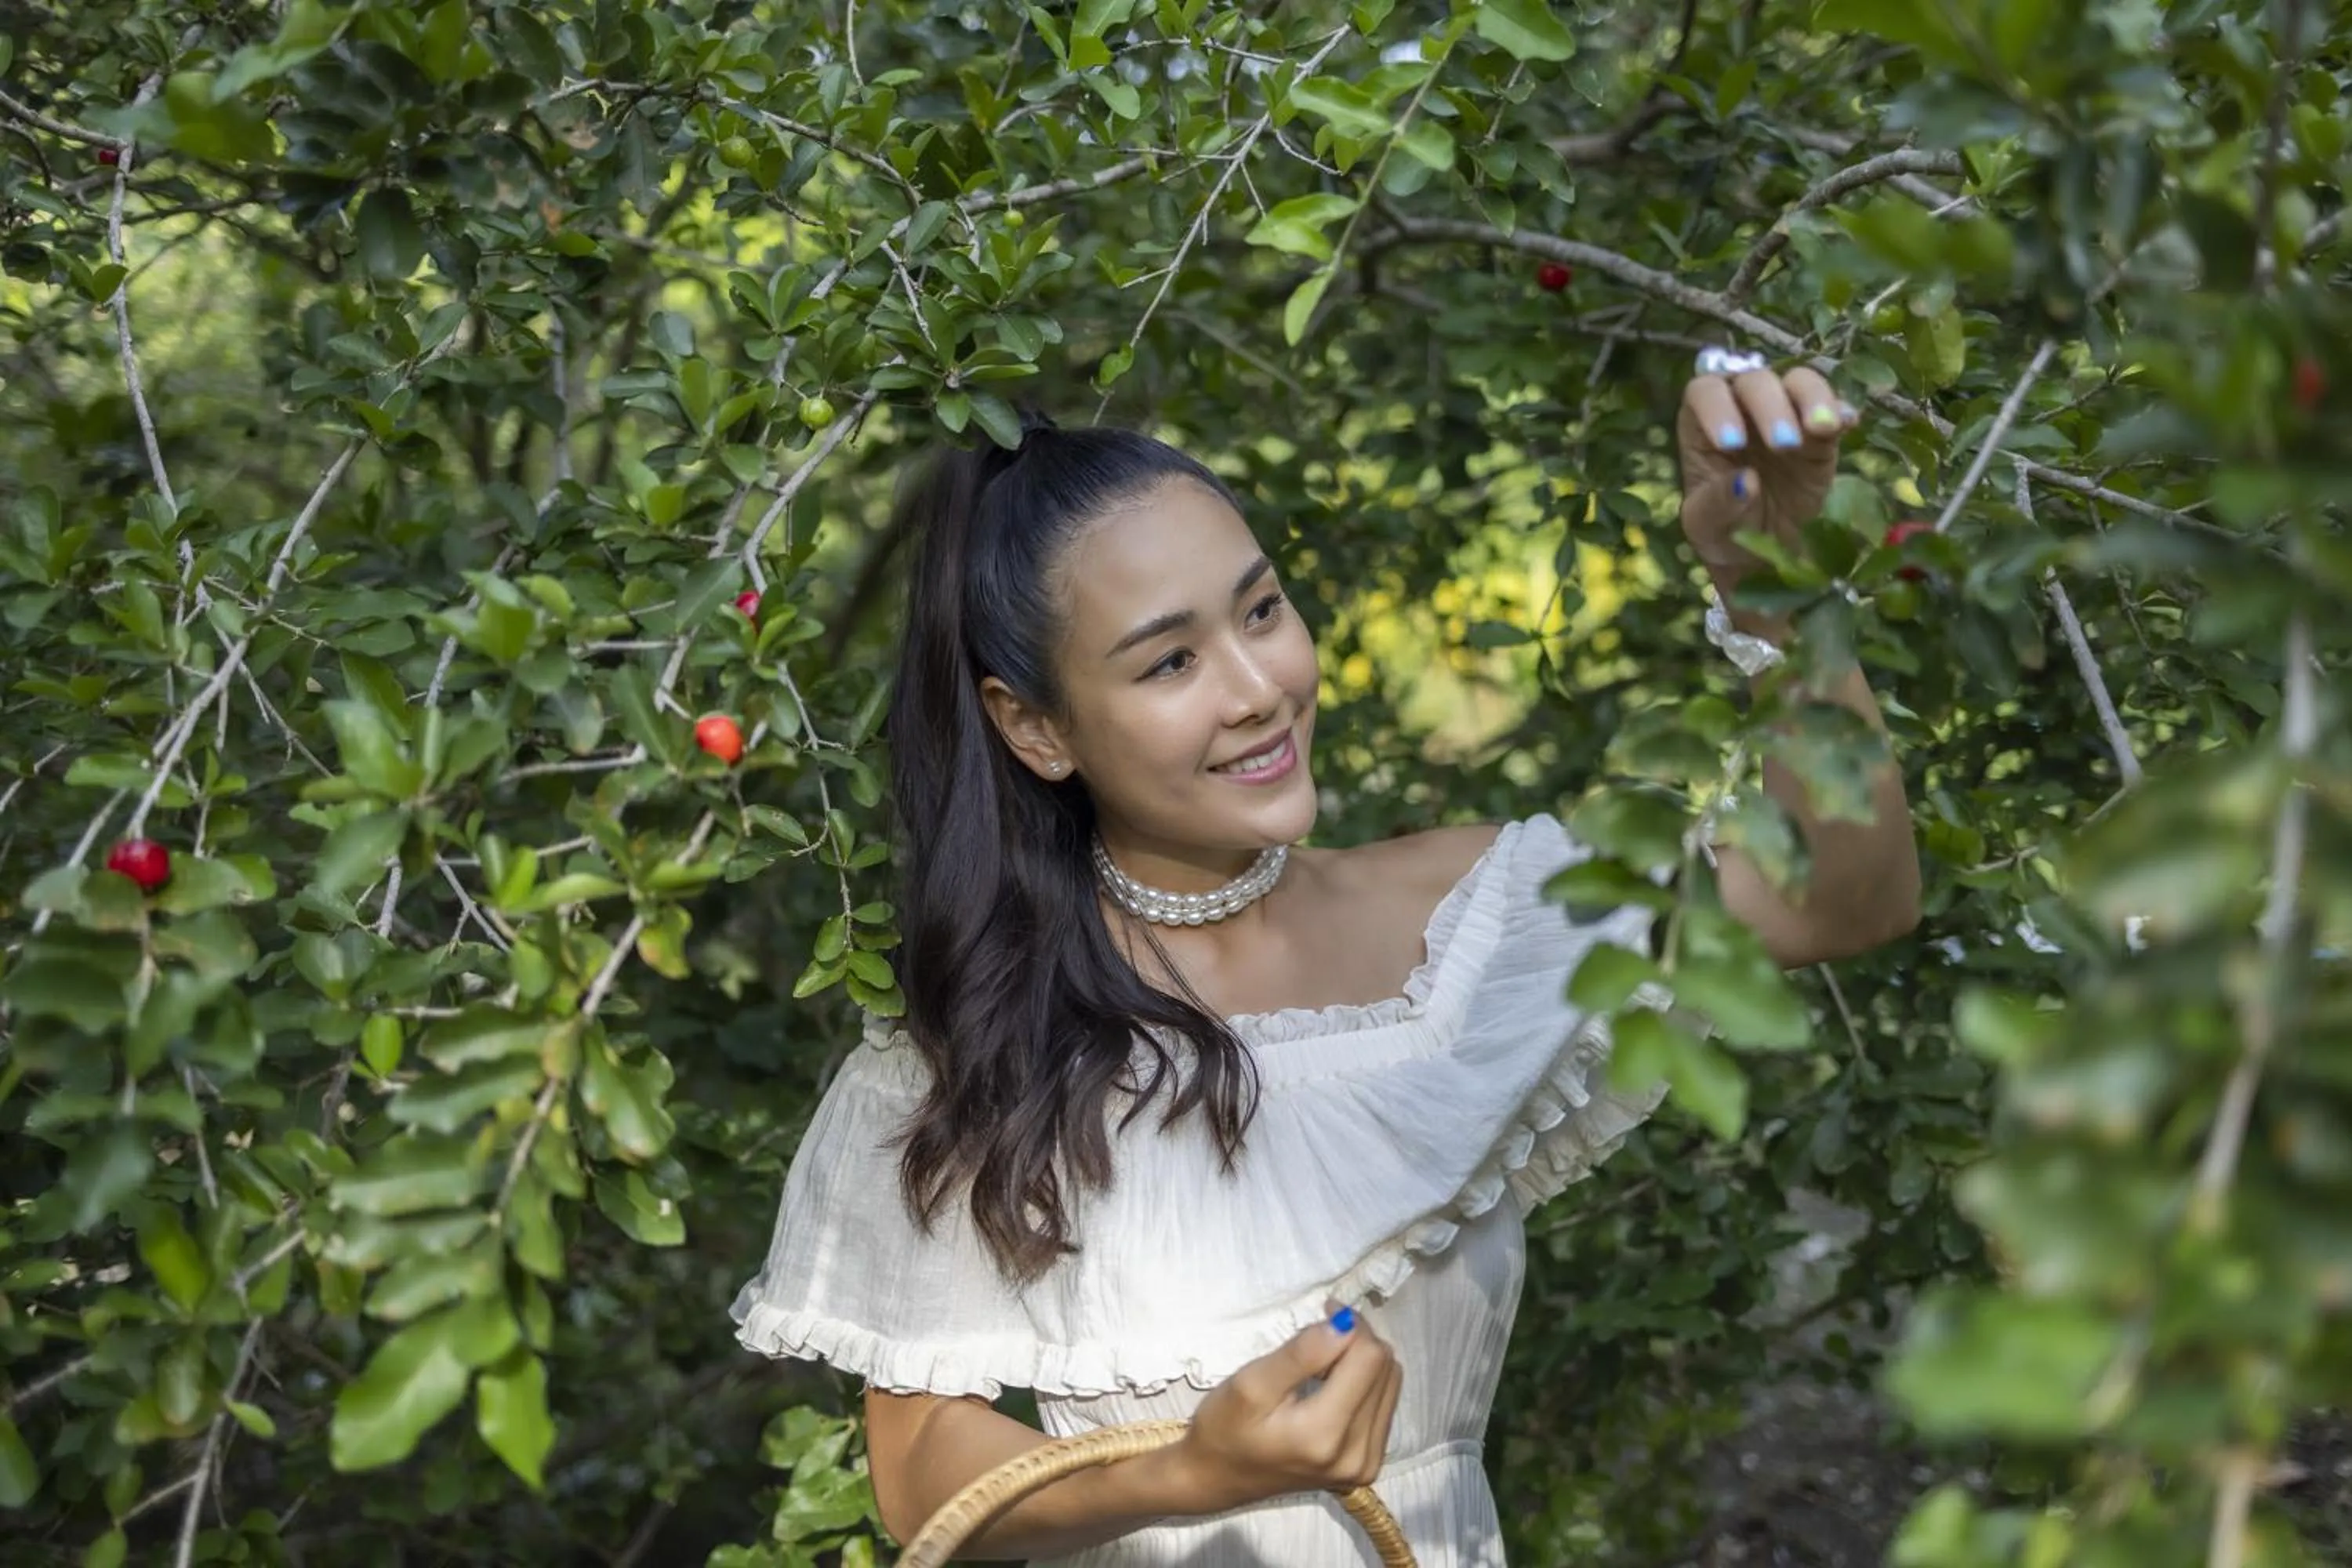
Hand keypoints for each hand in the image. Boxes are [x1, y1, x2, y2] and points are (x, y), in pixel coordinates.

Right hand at [1170, 1309, 1402, 1511]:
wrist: (1219, 1477)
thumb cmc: (1225, 1427)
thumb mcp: (1250, 1383)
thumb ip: (1300, 1354)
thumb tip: (1344, 1325)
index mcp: (1324, 1433)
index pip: (1369, 1358)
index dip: (1350, 1325)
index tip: (1323, 1312)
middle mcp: (1355, 1454)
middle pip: (1384, 1368)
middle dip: (1356, 1341)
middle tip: (1319, 1337)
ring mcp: (1365, 1464)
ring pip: (1391, 1383)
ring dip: (1362, 1361)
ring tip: (1324, 1364)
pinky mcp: (1368, 1466)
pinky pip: (1386, 1404)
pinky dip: (1365, 1384)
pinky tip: (1334, 1387)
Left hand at [1676, 360, 1857, 583]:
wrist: (1762, 550)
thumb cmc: (1722, 528)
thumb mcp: (1706, 525)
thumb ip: (1717, 503)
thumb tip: (1746, 481)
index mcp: (1702, 422)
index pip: (1705, 391)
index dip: (1717, 408)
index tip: (1731, 443)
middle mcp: (1742, 407)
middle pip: (1755, 381)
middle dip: (1769, 407)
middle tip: (1782, 445)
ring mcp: (1785, 414)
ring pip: (1799, 382)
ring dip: (1811, 399)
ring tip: (1821, 429)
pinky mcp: (1821, 433)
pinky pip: (1833, 408)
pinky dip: (1840, 411)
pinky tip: (1848, 424)